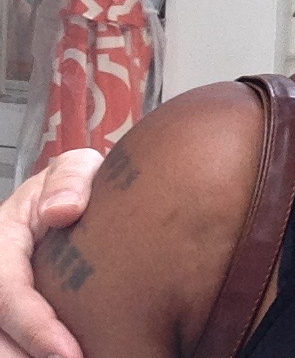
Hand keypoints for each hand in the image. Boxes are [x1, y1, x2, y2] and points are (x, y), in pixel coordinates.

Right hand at [0, 149, 101, 357]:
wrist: (73, 196)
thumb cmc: (75, 186)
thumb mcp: (75, 168)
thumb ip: (69, 181)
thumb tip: (62, 210)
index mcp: (1, 238)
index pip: (7, 293)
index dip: (35, 327)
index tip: (69, 353)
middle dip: (27, 356)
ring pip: (0, 343)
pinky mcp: (8, 315)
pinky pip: (12, 342)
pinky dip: (32, 353)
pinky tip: (69, 356)